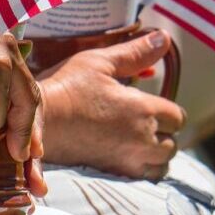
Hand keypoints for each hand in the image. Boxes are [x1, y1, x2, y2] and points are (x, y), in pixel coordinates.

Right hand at [37, 29, 185, 179]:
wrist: (37, 122)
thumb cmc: (67, 87)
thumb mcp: (99, 62)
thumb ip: (135, 53)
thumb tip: (164, 37)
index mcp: (143, 109)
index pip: (177, 117)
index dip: (167, 109)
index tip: (149, 103)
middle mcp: (142, 139)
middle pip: (172, 144)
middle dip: (163, 133)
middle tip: (142, 121)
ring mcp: (127, 160)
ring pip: (160, 165)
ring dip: (155, 154)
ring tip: (137, 141)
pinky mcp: (111, 174)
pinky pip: (142, 177)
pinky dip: (141, 169)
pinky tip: (125, 155)